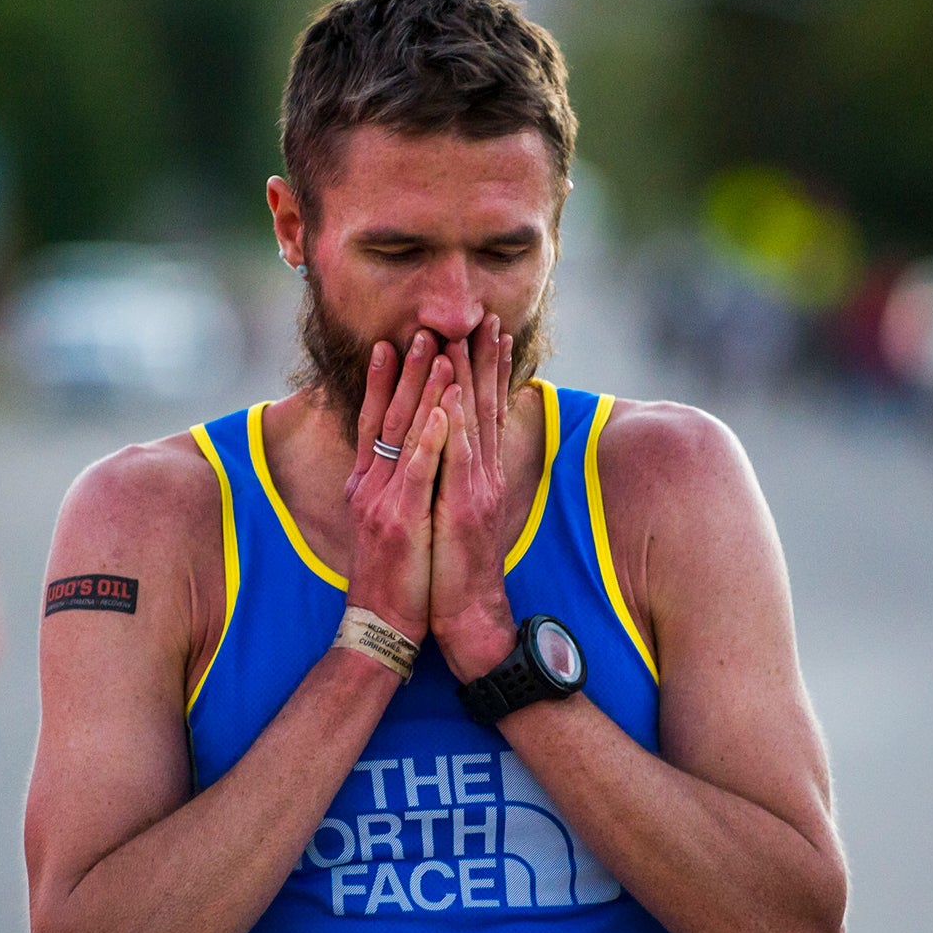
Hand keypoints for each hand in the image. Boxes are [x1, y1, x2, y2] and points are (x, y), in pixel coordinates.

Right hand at [344, 330, 451, 643]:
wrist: (383, 625)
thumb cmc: (396, 577)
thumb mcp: (390, 524)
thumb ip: (393, 488)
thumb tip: (405, 462)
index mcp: (367, 485)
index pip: (374, 421)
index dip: (381, 381)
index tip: (390, 343)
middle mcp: (370, 486)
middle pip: (388, 416)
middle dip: (406, 371)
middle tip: (421, 330)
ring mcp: (382, 501)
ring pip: (403, 433)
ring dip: (421, 389)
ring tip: (437, 351)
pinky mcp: (400, 521)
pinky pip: (417, 470)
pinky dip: (428, 436)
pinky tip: (440, 408)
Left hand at [429, 315, 517, 681]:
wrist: (465, 616)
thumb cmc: (452, 568)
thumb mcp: (451, 513)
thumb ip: (452, 478)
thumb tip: (446, 449)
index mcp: (477, 474)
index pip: (481, 411)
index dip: (485, 370)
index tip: (487, 330)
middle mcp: (481, 474)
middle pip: (483, 405)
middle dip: (484, 359)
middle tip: (484, 315)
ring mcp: (474, 489)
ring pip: (472, 422)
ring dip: (469, 378)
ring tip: (466, 336)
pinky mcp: (461, 508)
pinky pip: (457, 458)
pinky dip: (454, 424)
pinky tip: (450, 395)